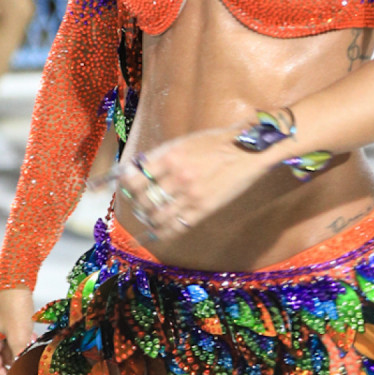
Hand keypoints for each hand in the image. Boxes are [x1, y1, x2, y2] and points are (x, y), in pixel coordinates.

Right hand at [0, 289, 35, 374]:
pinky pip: (12, 333)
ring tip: (36, 353)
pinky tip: (35, 338)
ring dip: (22, 351)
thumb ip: (20, 356)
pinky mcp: (3, 314)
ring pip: (8, 344)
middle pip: (1, 356)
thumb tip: (25, 374)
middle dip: (18, 363)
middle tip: (33, 370)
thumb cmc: (13, 305)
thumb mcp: (19, 334)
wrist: (15, 275)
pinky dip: (23, 339)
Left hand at [118, 125, 273, 240]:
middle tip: (138, 204)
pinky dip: (162, 232)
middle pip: (143, 199)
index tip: (125, 186)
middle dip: (137, 204)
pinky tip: (157, 232)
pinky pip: (176, 226)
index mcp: (170, 156)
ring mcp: (190, 194)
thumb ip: (162, 156)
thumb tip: (138, 169)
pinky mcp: (203, 209)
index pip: (135, 177)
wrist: (249, 150)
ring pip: (156, 216)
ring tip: (149, 218)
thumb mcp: (184, 142)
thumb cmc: (216, 143)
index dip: (125, 184)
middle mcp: (177, 176)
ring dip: (148, 219)